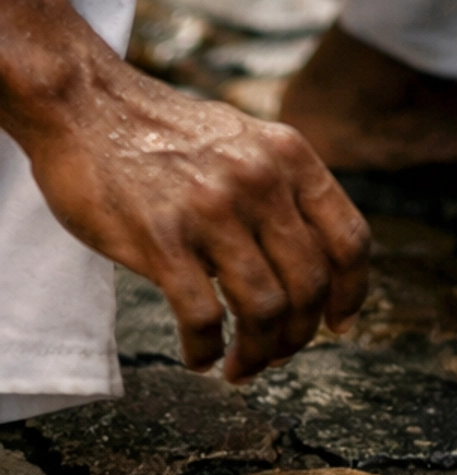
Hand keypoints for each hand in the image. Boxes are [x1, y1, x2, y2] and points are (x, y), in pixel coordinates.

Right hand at [23, 54, 369, 380]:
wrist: (88, 106)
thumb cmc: (164, 131)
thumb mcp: (244, 140)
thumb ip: (280, 185)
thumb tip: (311, 253)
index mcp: (290, 156)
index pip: (349, 239)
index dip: (350, 293)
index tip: (338, 325)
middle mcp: (261, 180)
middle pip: (311, 284)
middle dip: (299, 335)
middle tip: (276, 355)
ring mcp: (213, 210)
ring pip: (265, 309)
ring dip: (256, 354)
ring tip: (238, 368)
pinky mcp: (162, 239)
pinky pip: (203, 318)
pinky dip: (205, 351)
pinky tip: (198, 356)